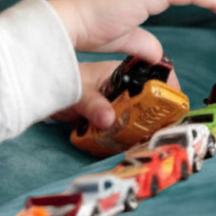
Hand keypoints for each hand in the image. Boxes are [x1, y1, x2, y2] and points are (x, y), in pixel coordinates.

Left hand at [51, 61, 181, 129]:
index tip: (175, 106)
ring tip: (150, 138)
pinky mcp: (103, 113)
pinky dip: (125, 131)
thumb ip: (93, 106)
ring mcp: (111, 100)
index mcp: (118, 73)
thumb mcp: (79, 94)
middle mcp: (118, 86)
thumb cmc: (60, 81)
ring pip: (134, 113)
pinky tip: (129, 142)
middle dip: (156, 114)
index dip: (166, 90)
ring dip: (140, 125)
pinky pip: (120, 123)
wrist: (39, 90)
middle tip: (165, 129)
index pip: (151, 77)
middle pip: (146, 99)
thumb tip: (108, 119)